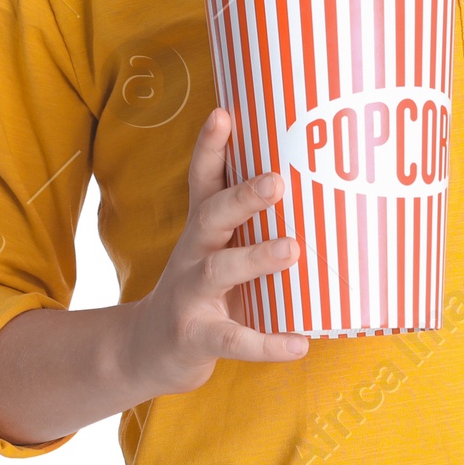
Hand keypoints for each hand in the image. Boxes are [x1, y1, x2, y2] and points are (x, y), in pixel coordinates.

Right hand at [126, 107, 308, 393]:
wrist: (148, 350)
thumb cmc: (201, 289)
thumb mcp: (216, 250)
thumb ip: (249, 225)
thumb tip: (315, 189)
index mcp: (202, 229)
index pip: (203, 180)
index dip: (210, 147)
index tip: (223, 113)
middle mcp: (191, 253)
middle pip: (211, 215)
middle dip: (242, 196)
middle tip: (277, 181)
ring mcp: (189, 295)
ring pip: (219, 270)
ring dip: (255, 258)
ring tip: (293, 249)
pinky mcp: (195, 336)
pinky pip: (231, 339)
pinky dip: (265, 343)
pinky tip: (299, 344)